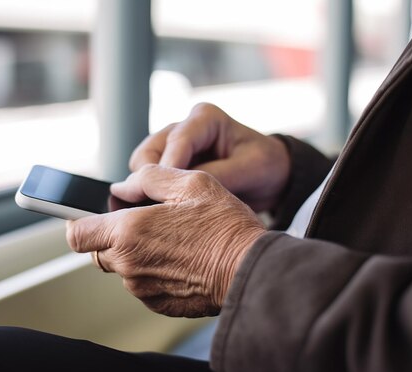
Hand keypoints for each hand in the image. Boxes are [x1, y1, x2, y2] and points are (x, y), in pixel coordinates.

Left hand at [66, 164, 265, 316]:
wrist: (251, 271)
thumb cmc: (224, 226)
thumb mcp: (191, 183)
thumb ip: (148, 178)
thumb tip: (123, 187)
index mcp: (129, 232)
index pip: (76, 234)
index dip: (78, 222)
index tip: (88, 216)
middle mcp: (129, 265)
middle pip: (98, 251)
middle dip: (113, 235)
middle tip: (146, 221)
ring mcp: (143, 288)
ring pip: (122, 268)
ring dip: (135, 253)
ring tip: (172, 239)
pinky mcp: (158, 304)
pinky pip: (142, 283)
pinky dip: (153, 271)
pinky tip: (181, 259)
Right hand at [130, 103, 290, 211]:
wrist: (270, 175)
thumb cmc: (264, 167)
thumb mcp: (248, 170)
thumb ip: (216, 177)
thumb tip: (182, 192)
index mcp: (205, 119)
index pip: (177, 141)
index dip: (168, 168)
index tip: (164, 195)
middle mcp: (182, 127)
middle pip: (148, 152)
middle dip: (150, 180)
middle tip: (161, 209)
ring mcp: (171, 145)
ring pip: (141, 166)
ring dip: (146, 189)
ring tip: (162, 212)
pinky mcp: (167, 164)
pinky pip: (146, 179)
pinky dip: (150, 194)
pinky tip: (162, 211)